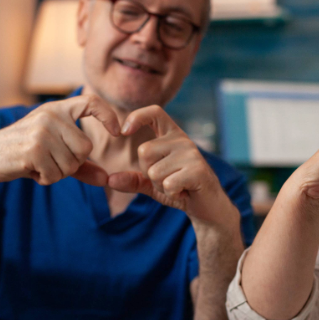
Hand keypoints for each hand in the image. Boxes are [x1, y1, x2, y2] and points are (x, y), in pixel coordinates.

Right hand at [0, 93, 121, 186]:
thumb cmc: (22, 152)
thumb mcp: (53, 152)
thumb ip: (81, 164)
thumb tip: (106, 179)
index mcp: (56, 109)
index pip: (91, 102)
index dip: (108, 116)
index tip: (118, 131)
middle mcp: (50, 116)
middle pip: (85, 148)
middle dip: (72, 164)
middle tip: (50, 161)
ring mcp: (41, 132)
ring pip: (71, 164)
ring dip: (57, 173)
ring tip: (38, 164)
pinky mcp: (33, 150)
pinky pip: (55, 175)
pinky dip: (45, 179)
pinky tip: (31, 169)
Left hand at [106, 105, 233, 225]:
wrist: (208, 207)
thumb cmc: (179, 190)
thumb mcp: (153, 184)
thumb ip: (133, 180)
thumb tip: (110, 180)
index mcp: (172, 136)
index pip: (154, 112)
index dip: (136, 116)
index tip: (123, 131)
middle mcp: (182, 140)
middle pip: (144, 151)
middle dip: (148, 172)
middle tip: (167, 179)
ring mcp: (192, 153)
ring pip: (154, 171)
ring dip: (161, 186)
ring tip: (177, 186)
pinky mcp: (197, 170)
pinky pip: (167, 184)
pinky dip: (171, 193)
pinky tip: (184, 192)